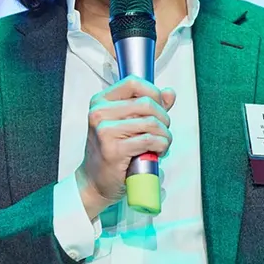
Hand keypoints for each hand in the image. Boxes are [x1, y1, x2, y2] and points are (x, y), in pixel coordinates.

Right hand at [75, 75, 175, 218]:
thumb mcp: (125, 123)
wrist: (94, 181)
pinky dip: (161, 145)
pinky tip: (157, 151)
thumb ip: (148, 106)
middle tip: (163, 131)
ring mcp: (105, 131)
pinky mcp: (114, 149)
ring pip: (151, 123)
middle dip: (164, 118)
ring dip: (165, 135)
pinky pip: (149, 140)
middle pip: (146, 103)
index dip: (153, 92)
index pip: (133, 82)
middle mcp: (99, 113)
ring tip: (161, 143)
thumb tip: (169, 93)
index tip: (160, 106)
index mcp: (100, 102)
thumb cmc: (109, 152)